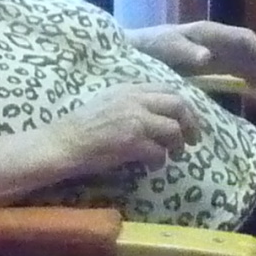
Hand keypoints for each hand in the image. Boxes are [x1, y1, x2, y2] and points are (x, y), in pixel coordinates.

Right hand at [47, 85, 200, 175]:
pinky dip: (160, 161)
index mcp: (129, 88)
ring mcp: (134, 120)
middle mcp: (134, 100)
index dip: (183, 106)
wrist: (62, 143)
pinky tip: (153, 166)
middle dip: (190, 124)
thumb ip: (132, 102)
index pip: (168, 89)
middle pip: (178, 105)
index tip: (187, 121)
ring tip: (175, 156)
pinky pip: (159, 152)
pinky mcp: (131, 141)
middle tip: (193, 140)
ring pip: (173, 129)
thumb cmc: (82, 126)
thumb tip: (158, 114)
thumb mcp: (109, 102)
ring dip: (178, 145)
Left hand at [130, 21, 255, 100]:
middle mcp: (216, 40)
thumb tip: (208, 56)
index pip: (242, 38)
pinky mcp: (210, 64)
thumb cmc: (150, 47)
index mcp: (208, 33)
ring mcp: (214, 51)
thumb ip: (186, 52)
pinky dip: (249, 78)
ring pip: (246, 60)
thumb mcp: (166, 48)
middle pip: (249, 49)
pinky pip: (236, 69)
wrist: (134, 51)